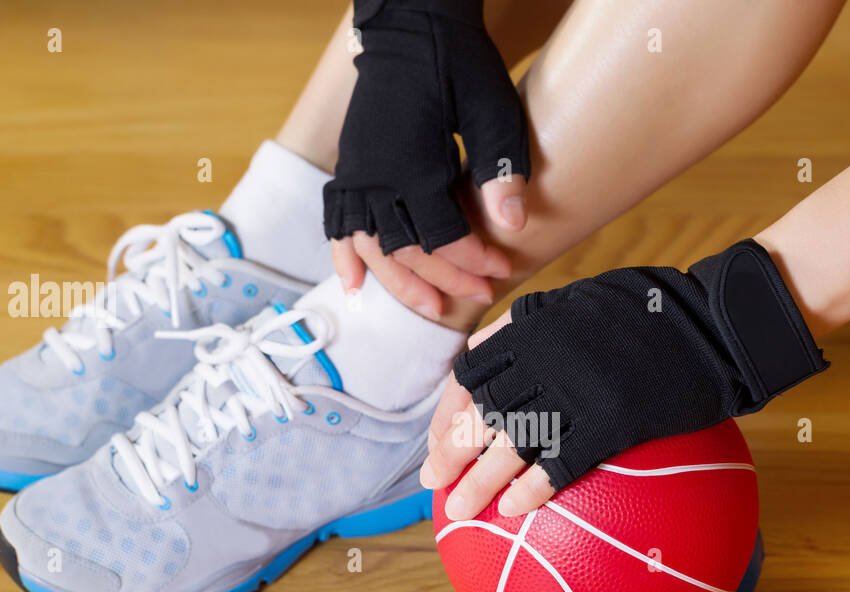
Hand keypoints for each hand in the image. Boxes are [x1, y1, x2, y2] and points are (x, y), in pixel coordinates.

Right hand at [325, 0, 529, 315]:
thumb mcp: (492, 110)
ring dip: (398, 282)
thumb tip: (512, 224)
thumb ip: (499, 168)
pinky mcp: (351, 167)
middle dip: (444, 278)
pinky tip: (353, 284)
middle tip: (478, 294)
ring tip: (429, 307)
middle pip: (406, 250)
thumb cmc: (457, 65)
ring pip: (371, 246)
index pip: (442, 235)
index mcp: (412, 166)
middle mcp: (376, 178)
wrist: (410, 27)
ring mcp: (358, 174)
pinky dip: (343, 255)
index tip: (500, 267)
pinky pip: (338, 222)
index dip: (471, 258)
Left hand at [422, 241, 830, 517]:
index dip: (445, 409)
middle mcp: (542, 360)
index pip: (469, 373)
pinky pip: (561, 463)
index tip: (436, 436)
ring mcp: (575, 392)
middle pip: (479, 414)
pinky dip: (533, 489)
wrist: (714, 322)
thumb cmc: (649, 310)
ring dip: (478, 483)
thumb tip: (483, 350)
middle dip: (448, 451)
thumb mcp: (577, 299)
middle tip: (432, 482)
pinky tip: (516, 509)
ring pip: (510, 445)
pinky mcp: (610, 421)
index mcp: (532, 328)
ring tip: (458, 512)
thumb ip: (528, 323)